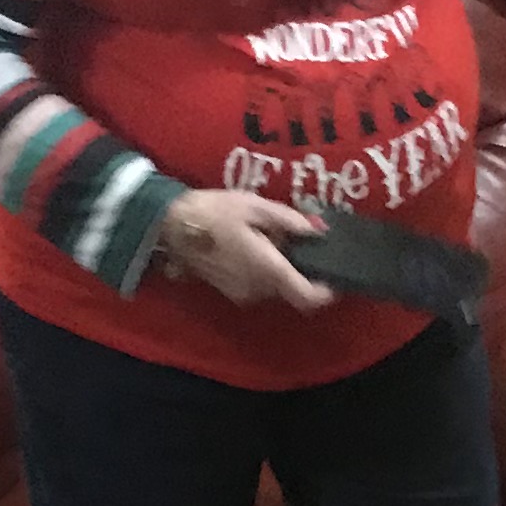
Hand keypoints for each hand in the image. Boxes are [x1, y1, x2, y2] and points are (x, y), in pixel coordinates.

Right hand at [152, 188, 331, 310]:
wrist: (172, 226)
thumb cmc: (215, 212)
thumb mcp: (256, 207)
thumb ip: (290, 221)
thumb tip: (318, 231)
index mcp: (268, 270)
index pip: (307, 297)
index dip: (326, 293)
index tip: (333, 277)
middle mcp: (258, 290)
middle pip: (292, 288)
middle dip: (296, 267)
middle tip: (290, 238)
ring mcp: (243, 294)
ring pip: (275, 286)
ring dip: (278, 268)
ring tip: (265, 237)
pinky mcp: (231, 293)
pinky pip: (258, 285)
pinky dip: (263, 271)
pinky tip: (250, 246)